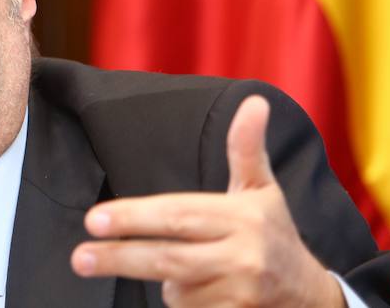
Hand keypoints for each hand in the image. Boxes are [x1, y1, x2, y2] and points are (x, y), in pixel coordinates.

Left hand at [71, 95, 343, 306]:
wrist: (309, 294)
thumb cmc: (273, 233)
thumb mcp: (262, 189)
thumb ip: (246, 147)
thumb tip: (254, 102)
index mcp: (242, 217)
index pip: (177, 216)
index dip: (134, 217)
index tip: (93, 220)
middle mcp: (242, 255)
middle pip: (168, 258)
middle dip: (119, 258)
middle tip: (79, 257)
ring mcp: (239, 293)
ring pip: (175, 291)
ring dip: (162, 282)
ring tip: (174, 269)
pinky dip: (181, 302)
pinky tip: (193, 292)